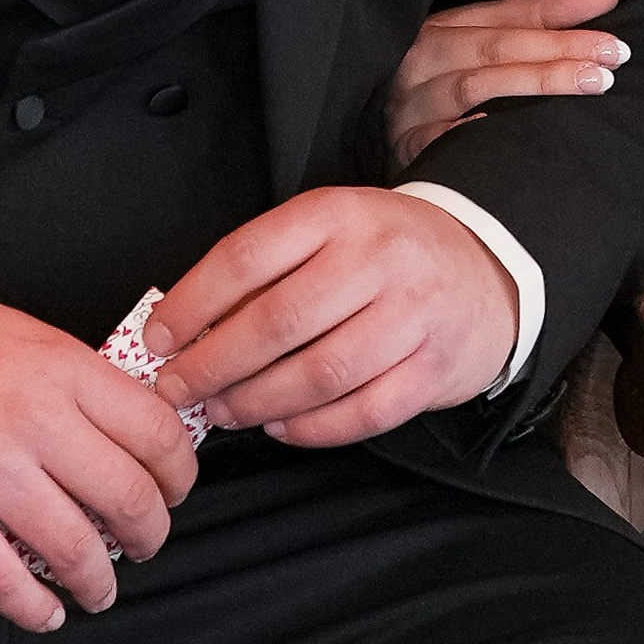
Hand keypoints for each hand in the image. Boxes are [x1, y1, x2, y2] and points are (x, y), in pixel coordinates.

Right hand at [0, 289, 199, 630]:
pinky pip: (6, 581)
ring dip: (101, 580)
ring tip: (102, 588)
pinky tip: (48, 612)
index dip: (180, 472)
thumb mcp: (24, 336)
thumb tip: (132, 427)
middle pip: (128, 497)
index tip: (176, 487)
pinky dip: (36, 608)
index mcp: (63, 371)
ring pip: (77, 549)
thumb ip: (80, 382)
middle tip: (148, 541)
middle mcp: (35, 423)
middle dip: (151, 533)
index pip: (157, 432)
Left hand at [145, 188, 517, 444]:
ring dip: (257, 401)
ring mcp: (414, 317)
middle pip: (278, 321)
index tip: (158, 339)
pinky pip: (364, 412)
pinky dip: (313, 428)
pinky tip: (280, 427)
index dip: (192, 304)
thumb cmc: (386, 252)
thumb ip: (265, 270)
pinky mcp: (435, 369)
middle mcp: (380, 260)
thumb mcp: (329, 230)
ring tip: (222, 411)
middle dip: (214, 364)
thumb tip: (187, 329)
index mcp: (338, 215)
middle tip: (178, 389)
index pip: (246, 257)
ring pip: (320, 373)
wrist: (485, 269)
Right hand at [384, 0, 627, 171]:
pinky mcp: (402, 144)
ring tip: (592, 83)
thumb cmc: (440, 85)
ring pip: (475, 86)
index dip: (561, 7)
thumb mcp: (479, 44)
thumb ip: (539, 17)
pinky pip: (436, 139)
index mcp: (441, 27)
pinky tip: (503, 129)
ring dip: (536, 81)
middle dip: (560, 47)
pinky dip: (468, 133)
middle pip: (496, 47)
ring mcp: (409, 102)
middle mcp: (422, 57)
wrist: (366, 129)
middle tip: (615, 53)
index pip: (509, 14)